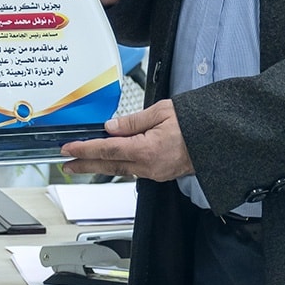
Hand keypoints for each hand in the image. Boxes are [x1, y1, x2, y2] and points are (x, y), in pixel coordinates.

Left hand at [60, 98, 193, 180]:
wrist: (218, 139)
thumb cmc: (194, 123)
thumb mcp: (162, 111)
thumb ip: (133, 121)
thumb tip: (111, 126)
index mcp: (147, 148)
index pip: (108, 149)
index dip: (85, 149)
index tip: (69, 148)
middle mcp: (149, 165)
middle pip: (109, 165)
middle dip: (85, 164)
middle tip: (67, 164)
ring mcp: (155, 172)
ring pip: (121, 169)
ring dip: (100, 166)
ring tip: (83, 163)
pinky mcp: (160, 173)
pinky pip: (134, 170)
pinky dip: (119, 165)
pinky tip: (111, 161)